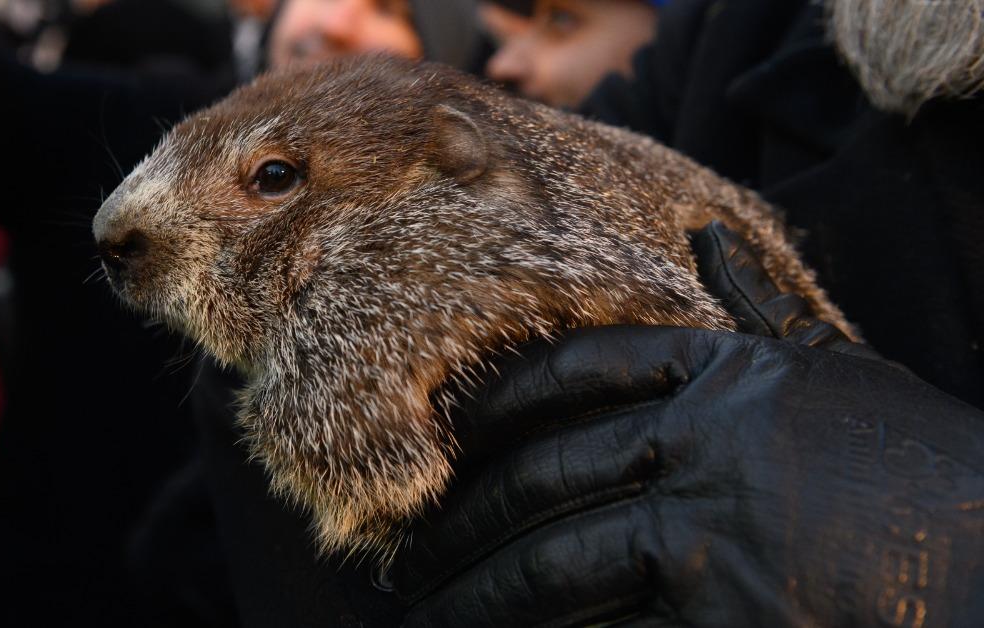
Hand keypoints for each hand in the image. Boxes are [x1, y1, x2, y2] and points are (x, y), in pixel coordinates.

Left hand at [393, 224, 983, 626]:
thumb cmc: (926, 472)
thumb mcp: (847, 374)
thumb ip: (766, 312)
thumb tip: (710, 240)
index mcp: (727, 380)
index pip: (580, 374)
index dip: (503, 402)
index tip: (454, 432)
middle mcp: (703, 449)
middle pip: (544, 481)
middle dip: (465, 526)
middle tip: (411, 558)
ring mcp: (707, 538)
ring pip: (554, 569)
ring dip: (481, 598)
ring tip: (432, 615)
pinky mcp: (719, 619)